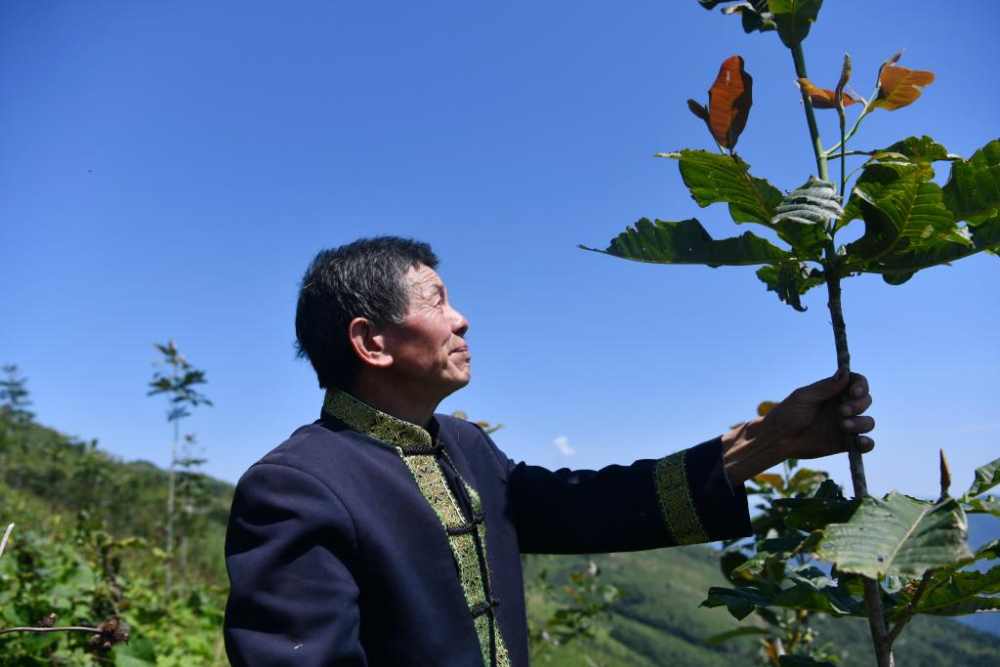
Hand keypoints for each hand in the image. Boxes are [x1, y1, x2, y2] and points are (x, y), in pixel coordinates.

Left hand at [721, 371, 873, 485]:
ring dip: (862, 423)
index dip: (861, 385)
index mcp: (833, 393)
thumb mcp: (803, 397)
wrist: (778, 439)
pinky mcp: (844, 443)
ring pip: (868, 422)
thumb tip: (846, 372)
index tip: (855, 391)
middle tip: (842, 411)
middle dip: (859, 405)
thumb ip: (825, 388)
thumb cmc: (786, 414)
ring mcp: (845, 426)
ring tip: (844, 425)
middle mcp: (843, 407)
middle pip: (865, 401)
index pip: (856, 383)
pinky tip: (861, 442)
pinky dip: (868, 443)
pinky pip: (865, 444)